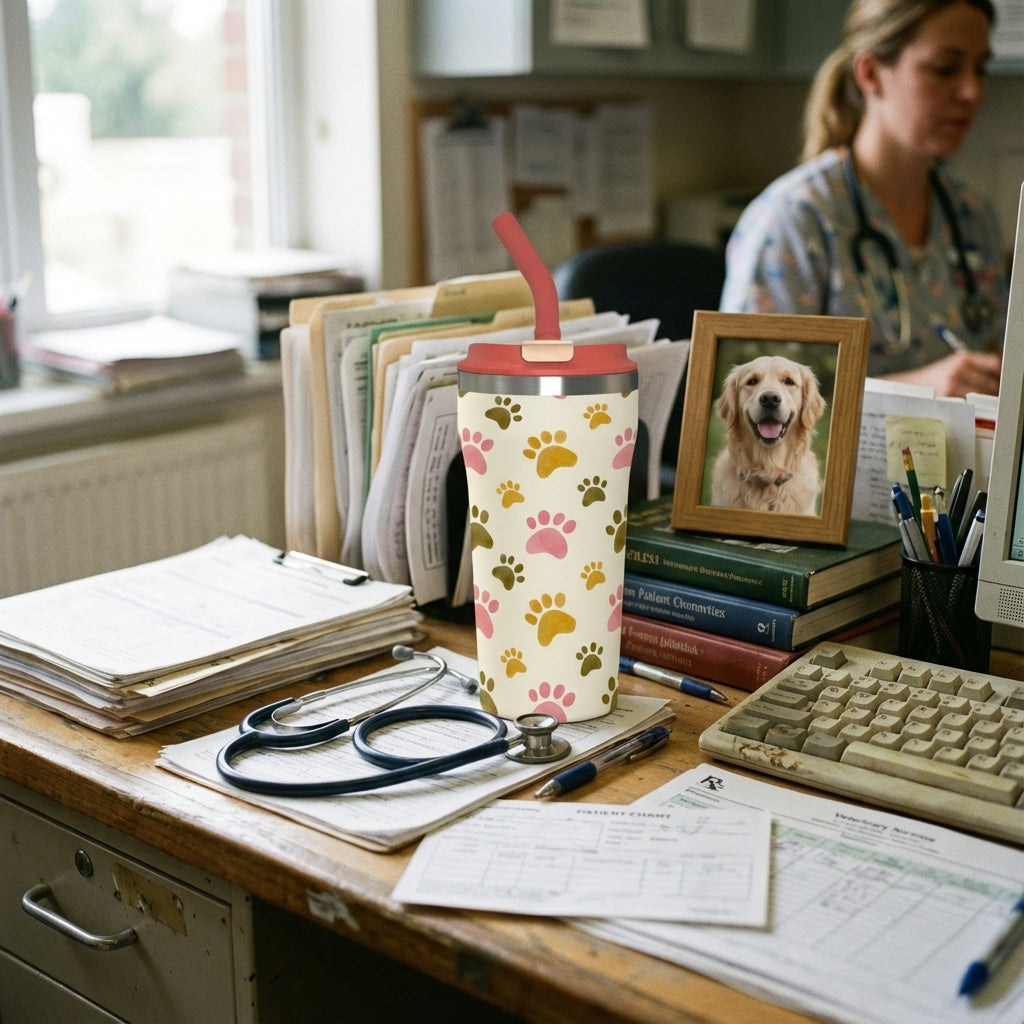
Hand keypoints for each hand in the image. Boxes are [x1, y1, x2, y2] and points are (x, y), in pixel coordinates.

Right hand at [884, 350, 1001, 397]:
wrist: (906, 387)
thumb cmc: (932, 380)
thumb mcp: (952, 366)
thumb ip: (974, 370)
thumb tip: (997, 382)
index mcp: (962, 358)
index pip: (994, 364)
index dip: (998, 375)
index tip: (997, 383)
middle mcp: (959, 369)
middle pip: (991, 384)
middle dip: (991, 393)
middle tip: (986, 399)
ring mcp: (952, 384)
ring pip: (981, 397)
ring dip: (982, 402)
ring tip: (974, 405)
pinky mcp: (946, 398)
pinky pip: (968, 406)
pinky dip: (970, 408)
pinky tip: (964, 409)